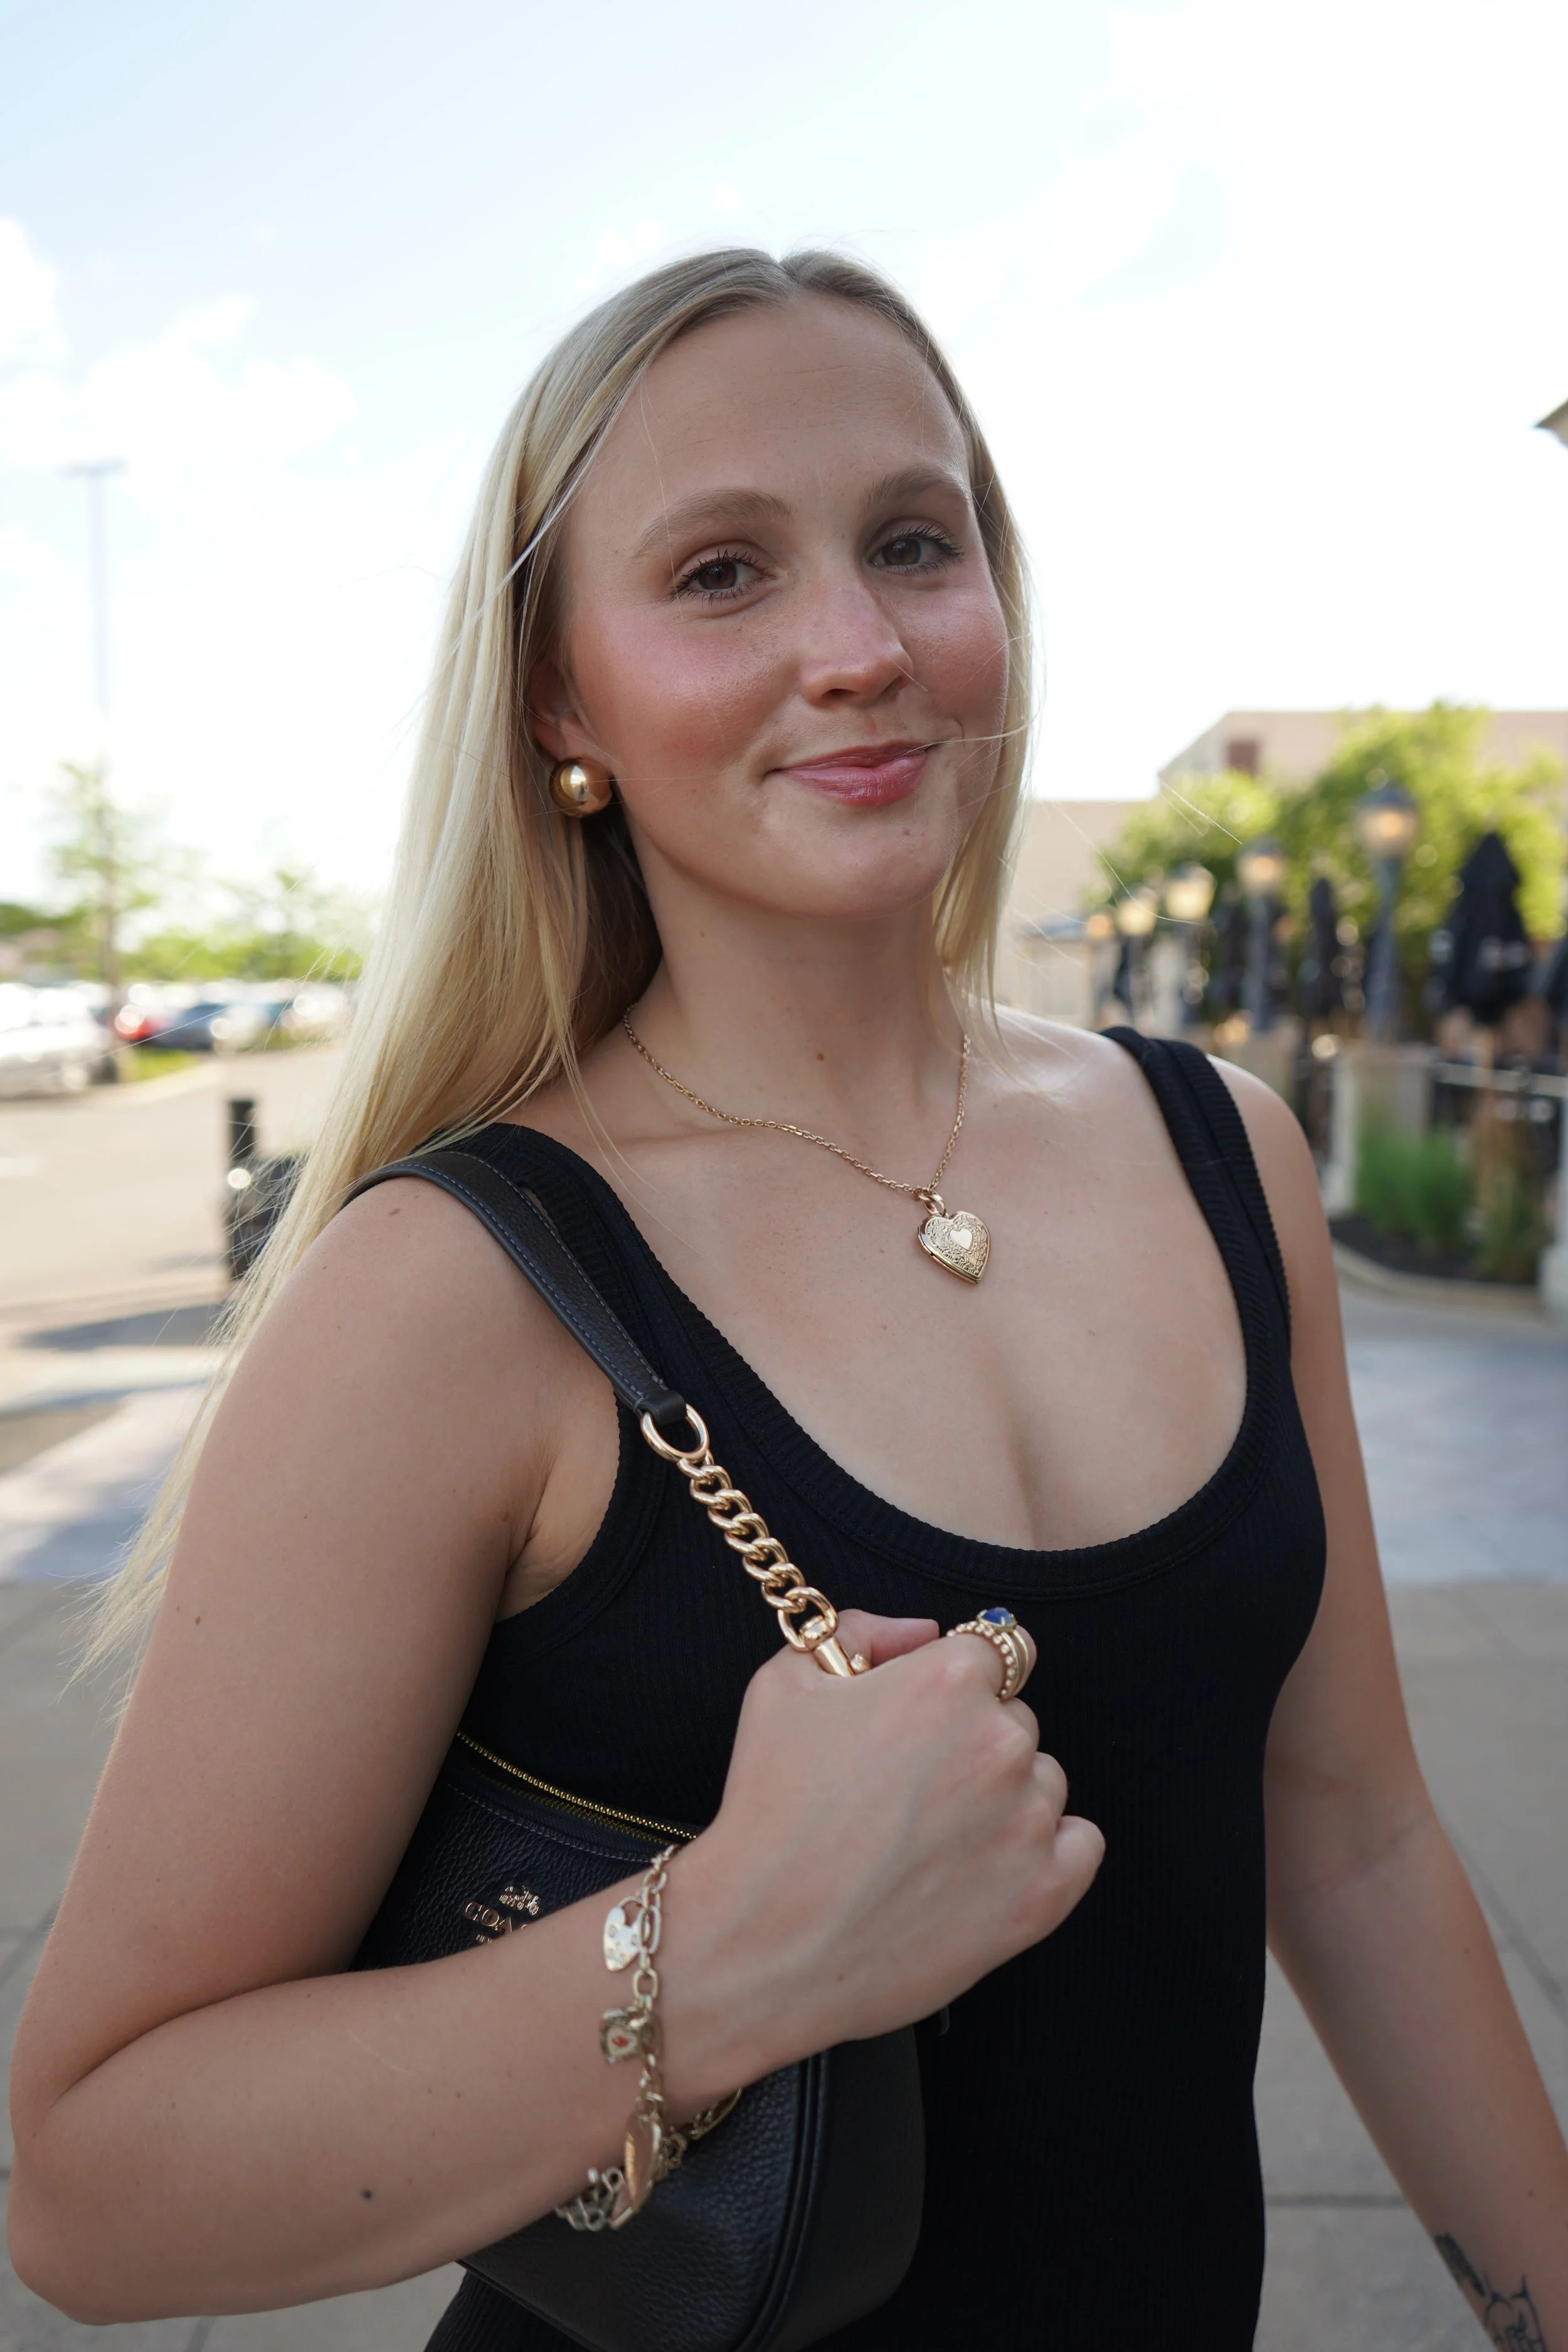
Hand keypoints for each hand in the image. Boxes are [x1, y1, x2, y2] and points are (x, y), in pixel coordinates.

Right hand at [664, 1611, 1103, 2095]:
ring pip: (1043, 1780)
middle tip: (910, 1789)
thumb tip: (923, 1630)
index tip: (928, 1716)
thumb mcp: (786, 1684)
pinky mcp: (1044, 1893)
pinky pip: (1080, 1844)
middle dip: (972, 1741)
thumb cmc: (770, 1811)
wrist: (765, 1942)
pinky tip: (984, 1866)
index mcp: (947, 1680)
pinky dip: (1046, 1851)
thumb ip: (861, 1631)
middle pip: (1016, 1717)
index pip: (996, 1648)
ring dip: (1004, 1797)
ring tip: (931, 1839)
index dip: (956, 1681)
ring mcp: (1028, 1820)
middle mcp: (1001, 1741)